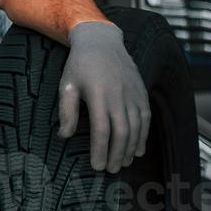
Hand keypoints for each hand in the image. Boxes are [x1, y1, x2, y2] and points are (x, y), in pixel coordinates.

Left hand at [56, 21, 150, 172]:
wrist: (102, 41)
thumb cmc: (80, 65)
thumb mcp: (67, 85)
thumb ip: (67, 111)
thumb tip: (65, 136)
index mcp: (98, 94)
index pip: (101, 130)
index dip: (100, 150)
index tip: (96, 166)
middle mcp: (119, 95)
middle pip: (122, 132)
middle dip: (116, 154)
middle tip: (110, 170)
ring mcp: (133, 94)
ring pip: (136, 127)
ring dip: (130, 149)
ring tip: (122, 163)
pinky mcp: (141, 92)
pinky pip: (146, 118)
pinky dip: (143, 136)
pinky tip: (137, 150)